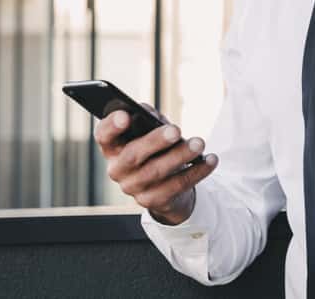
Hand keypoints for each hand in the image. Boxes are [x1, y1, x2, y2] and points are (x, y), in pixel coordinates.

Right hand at [94, 107, 218, 224]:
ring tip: (199, 143)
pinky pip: (176, 186)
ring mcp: (133, 188)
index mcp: (113, 148)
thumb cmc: (156, 150)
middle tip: (176, 130)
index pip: (104, 136)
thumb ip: (147, 120)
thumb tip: (147, 111)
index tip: (126, 115)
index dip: (111, 126)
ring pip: (156, 172)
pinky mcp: (152, 201)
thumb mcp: (150, 132)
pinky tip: (211, 160)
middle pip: (132, 155)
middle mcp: (118, 170)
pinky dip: (196, 171)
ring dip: (180, 156)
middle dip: (155, 141)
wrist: (165, 186)